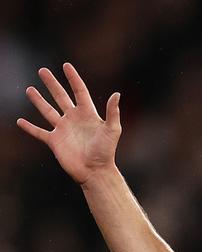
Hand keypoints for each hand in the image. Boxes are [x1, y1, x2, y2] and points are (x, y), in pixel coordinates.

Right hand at [17, 63, 120, 185]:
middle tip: (42, 70)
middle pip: (60, 97)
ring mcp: (63, 130)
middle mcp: (74, 119)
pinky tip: (20, 121)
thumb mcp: (112, 130)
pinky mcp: (54, 141)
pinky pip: (39, 132)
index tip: (66, 65)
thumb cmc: (106, 152)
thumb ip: (112, 112)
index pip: (79, 91)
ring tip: (29, 89)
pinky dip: (29, 127)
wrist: (95, 171)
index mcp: (87, 114)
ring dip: (38, 100)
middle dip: (52, 84)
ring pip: (47, 111)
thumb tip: (117, 93)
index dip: (73, 78)